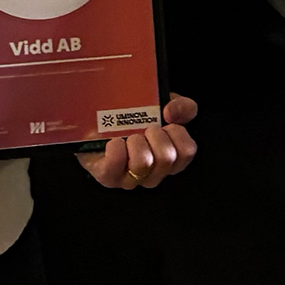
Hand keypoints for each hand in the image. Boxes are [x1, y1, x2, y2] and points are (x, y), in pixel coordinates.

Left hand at [79, 94, 198, 189]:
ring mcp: (130, 179)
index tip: (167, 122)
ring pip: (143, 164)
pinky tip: (114, 141)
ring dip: (136, 143)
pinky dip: (116, 150)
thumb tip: (172, 111)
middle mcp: (153, 173)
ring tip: (129, 135)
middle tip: (146, 126)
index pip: (187, 152)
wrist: (98, 122)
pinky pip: (115, 167)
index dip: (178, 133)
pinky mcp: (108, 177)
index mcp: (170, 158)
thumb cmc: (133, 118)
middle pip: (167, 158)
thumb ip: (180, 106)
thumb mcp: (162, 106)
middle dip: (156, 135)